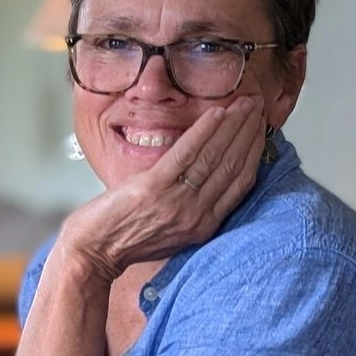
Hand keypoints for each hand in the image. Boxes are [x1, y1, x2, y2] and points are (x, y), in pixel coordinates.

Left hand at [60, 96, 266, 281]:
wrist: (94, 252)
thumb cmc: (127, 240)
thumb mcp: (172, 231)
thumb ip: (193, 209)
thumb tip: (208, 181)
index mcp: (204, 226)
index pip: (240, 183)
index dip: (255, 152)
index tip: (262, 129)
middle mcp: (196, 215)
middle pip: (232, 165)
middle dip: (249, 132)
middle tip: (258, 106)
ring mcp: (177, 202)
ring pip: (215, 156)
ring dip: (232, 125)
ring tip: (244, 103)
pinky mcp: (154, 189)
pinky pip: (186, 154)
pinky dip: (204, 131)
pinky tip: (216, 113)